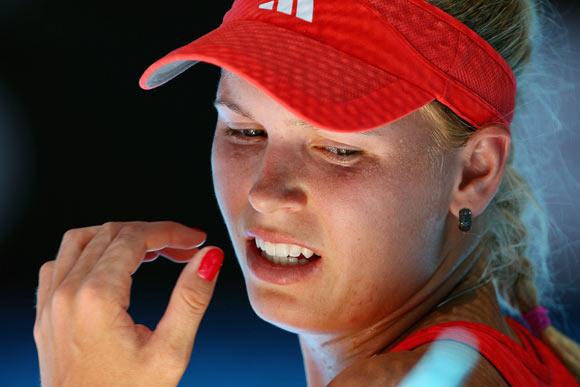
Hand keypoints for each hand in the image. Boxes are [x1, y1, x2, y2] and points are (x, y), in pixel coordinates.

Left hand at [33, 221, 224, 386]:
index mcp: (96, 298)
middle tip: (184, 250)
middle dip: (153, 234)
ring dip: (119, 237)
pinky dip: (88, 252)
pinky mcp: (45, 315)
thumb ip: (191, 299)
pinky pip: (60, 263)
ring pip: (82, 241)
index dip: (170, 232)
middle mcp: (66, 293)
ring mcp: (50, 303)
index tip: (195, 239)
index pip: (135, 238)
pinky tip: (109, 267)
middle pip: (111, 233)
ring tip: (151, 253)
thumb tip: (209, 257)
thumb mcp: (170, 352)